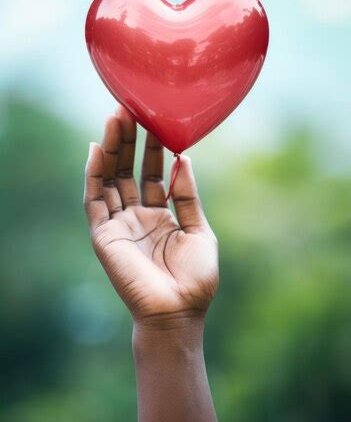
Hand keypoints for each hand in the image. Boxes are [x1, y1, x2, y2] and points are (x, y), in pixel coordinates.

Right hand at [84, 107, 217, 325]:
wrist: (178, 313)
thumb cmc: (194, 280)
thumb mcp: (199, 231)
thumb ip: (188, 196)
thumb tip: (184, 159)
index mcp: (161, 217)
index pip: (154, 174)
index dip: (154, 148)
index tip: (157, 119)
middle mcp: (137, 217)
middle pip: (129, 171)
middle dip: (130, 141)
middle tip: (132, 108)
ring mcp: (119, 225)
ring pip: (110, 179)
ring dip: (112, 149)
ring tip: (116, 116)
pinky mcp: (104, 235)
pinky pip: (94, 200)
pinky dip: (94, 174)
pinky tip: (98, 148)